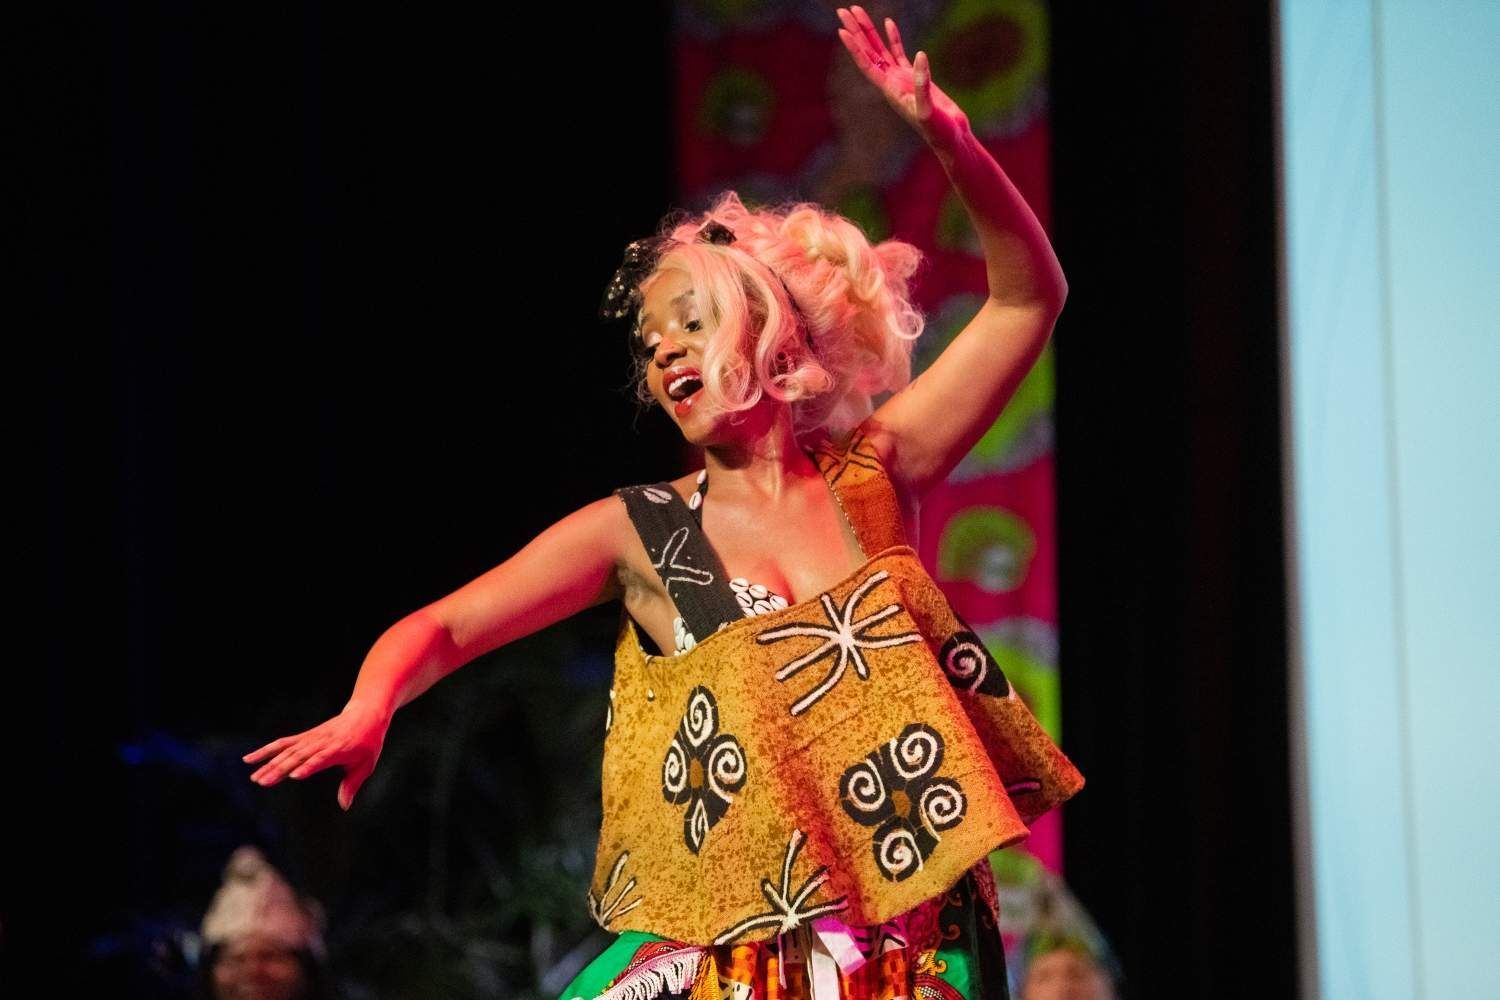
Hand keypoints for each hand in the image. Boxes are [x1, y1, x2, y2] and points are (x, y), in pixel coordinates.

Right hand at [243, 700, 389, 810]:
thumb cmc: (368, 742)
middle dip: (280, 769)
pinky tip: (249, 759)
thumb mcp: (365, 765)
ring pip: (287, 751)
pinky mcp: (304, 736)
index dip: (307, 766)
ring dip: (270, 764)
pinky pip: (283, 743)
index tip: (293, 776)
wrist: (365, 714)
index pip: (320, 759)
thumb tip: (344, 806)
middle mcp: (322, 742)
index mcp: (338, 749)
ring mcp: (311, 738)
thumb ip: (351, 785)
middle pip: (298, 756)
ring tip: (255, 778)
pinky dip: (266, 750)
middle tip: (263, 782)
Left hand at [835, 6, 969, 152]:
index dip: (855, 48)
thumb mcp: (929, 110)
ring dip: (869, 31)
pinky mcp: (914, 77)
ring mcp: (901, 79)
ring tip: (857, 11)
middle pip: (868, 52)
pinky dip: (893, 38)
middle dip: (856, 31)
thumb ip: (923, 84)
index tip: (842, 30)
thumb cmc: (938, 131)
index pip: (867, 65)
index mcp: (890, 90)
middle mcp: (890, 83)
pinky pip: (899, 53)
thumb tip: (920, 55)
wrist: (950, 138)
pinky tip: (888, 23)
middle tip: (843, 11)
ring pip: (881, 49)